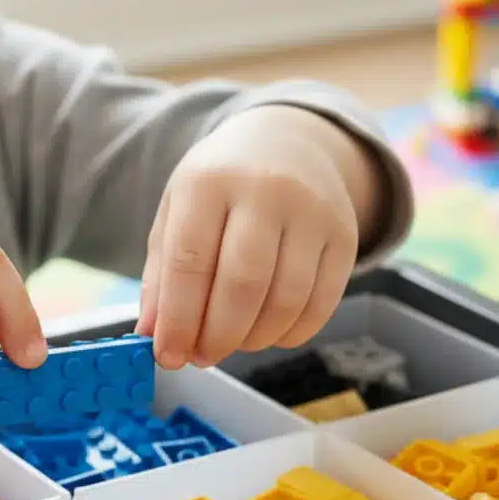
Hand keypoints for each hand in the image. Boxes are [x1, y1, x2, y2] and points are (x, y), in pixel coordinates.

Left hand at [136, 106, 359, 368]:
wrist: (287, 142)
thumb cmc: (220, 186)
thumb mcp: (177, 212)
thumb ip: (162, 274)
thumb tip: (153, 335)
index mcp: (210, 181)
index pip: (190, 260)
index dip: (179, 319)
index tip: (169, 356)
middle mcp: (266, 190)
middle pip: (243, 284)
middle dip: (218, 335)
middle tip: (202, 357)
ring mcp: (313, 212)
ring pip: (285, 300)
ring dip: (253, 339)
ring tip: (232, 343)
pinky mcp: (345, 236)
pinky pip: (320, 304)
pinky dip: (290, 333)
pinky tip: (267, 333)